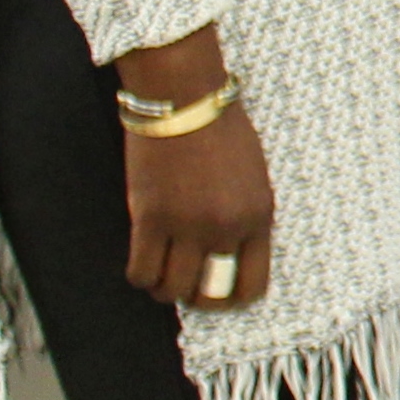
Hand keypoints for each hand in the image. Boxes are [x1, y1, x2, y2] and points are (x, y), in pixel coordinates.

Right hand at [114, 27, 271, 309]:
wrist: (186, 100)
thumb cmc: (221, 130)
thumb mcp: (253, 176)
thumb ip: (244, 217)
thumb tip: (227, 253)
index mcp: (259, 216)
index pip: (252, 286)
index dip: (232, 299)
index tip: (217, 292)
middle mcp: (226, 228)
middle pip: (208, 295)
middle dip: (195, 297)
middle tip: (184, 284)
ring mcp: (187, 226)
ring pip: (172, 289)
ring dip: (164, 287)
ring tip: (162, 271)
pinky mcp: (150, 218)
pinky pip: (141, 272)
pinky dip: (140, 275)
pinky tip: (143, 260)